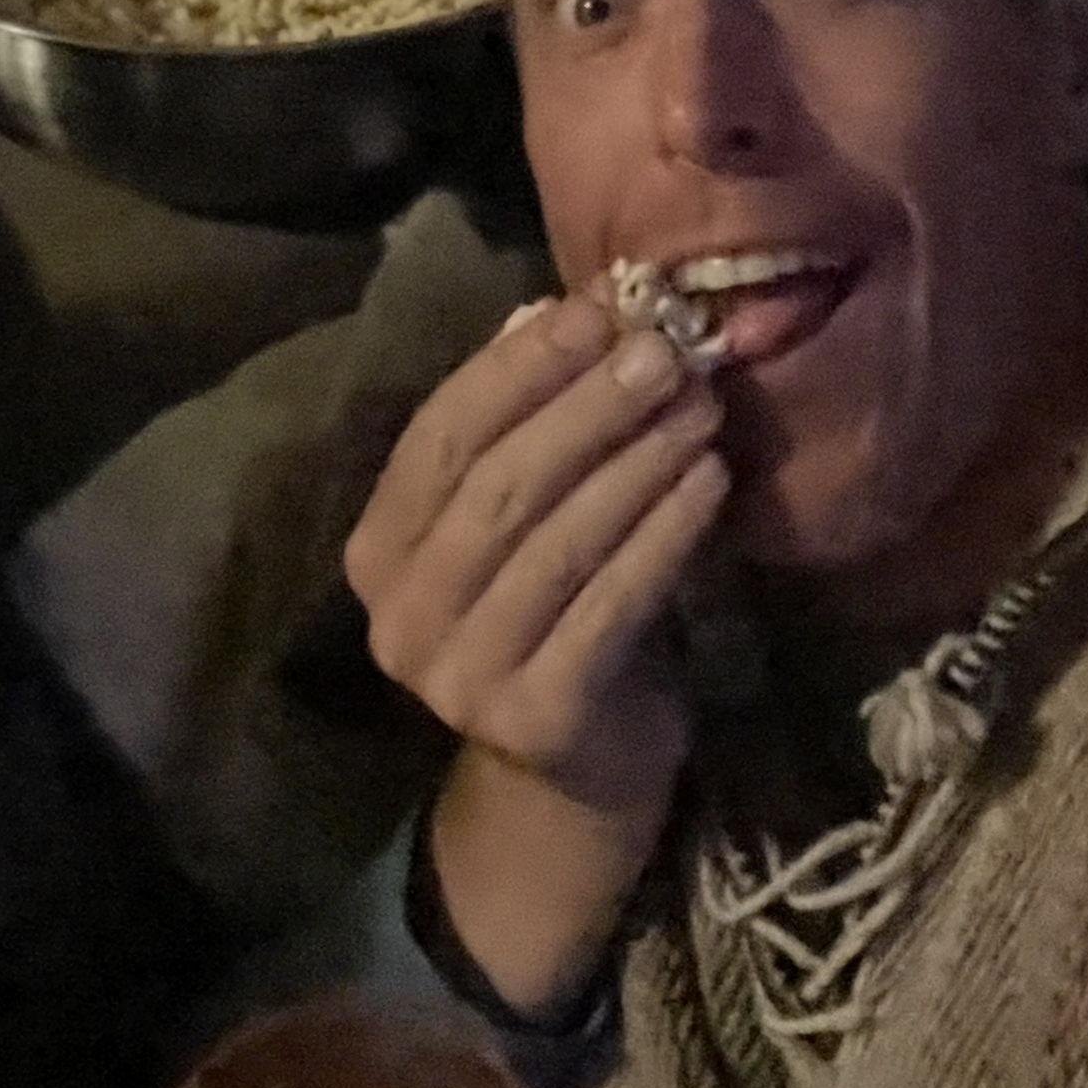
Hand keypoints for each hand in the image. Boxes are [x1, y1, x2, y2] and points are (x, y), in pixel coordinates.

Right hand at [347, 291, 724, 821]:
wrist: (578, 775)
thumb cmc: (552, 616)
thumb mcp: (521, 519)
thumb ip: (519, 425)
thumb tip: (545, 311)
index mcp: (377, 553)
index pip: (441, 437)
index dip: (517, 369)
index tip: (596, 314)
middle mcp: (401, 618)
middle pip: (498, 486)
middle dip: (588, 410)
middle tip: (666, 355)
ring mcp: (462, 676)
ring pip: (557, 542)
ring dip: (637, 463)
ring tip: (699, 408)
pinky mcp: (539, 716)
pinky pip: (611, 604)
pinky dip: (664, 534)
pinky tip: (709, 482)